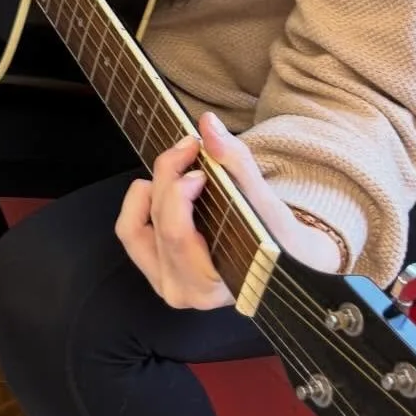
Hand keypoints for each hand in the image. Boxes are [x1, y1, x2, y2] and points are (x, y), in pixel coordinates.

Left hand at [116, 112, 343, 309]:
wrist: (283, 263)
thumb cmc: (278, 239)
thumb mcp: (265, 202)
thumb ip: (236, 163)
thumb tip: (207, 124)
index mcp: (211, 286)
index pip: (175, 235)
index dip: (178, 191)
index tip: (201, 167)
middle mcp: (182, 291)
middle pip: (155, 223)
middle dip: (169, 176)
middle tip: (191, 147)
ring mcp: (164, 282)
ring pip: (133, 226)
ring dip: (151, 189)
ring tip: (180, 167)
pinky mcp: (154, 269)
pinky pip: (131, 230)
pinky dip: (143, 201)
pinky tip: (167, 186)